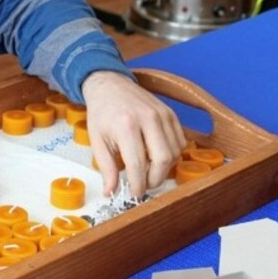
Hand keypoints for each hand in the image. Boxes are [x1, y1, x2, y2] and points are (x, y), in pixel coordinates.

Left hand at [82, 71, 185, 197]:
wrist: (110, 85)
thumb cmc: (102, 113)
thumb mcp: (97, 141)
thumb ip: (106, 168)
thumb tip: (111, 192)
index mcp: (126, 126)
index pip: (137, 164)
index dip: (138, 184)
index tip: (134, 193)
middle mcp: (148, 119)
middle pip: (163, 159)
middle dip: (155, 179)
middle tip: (144, 185)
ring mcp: (163, 114)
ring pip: (175, 152)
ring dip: (164, 169)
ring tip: (148, 171)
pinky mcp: (171, 114)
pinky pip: (180, 142)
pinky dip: (172, 155)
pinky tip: (156, 157)